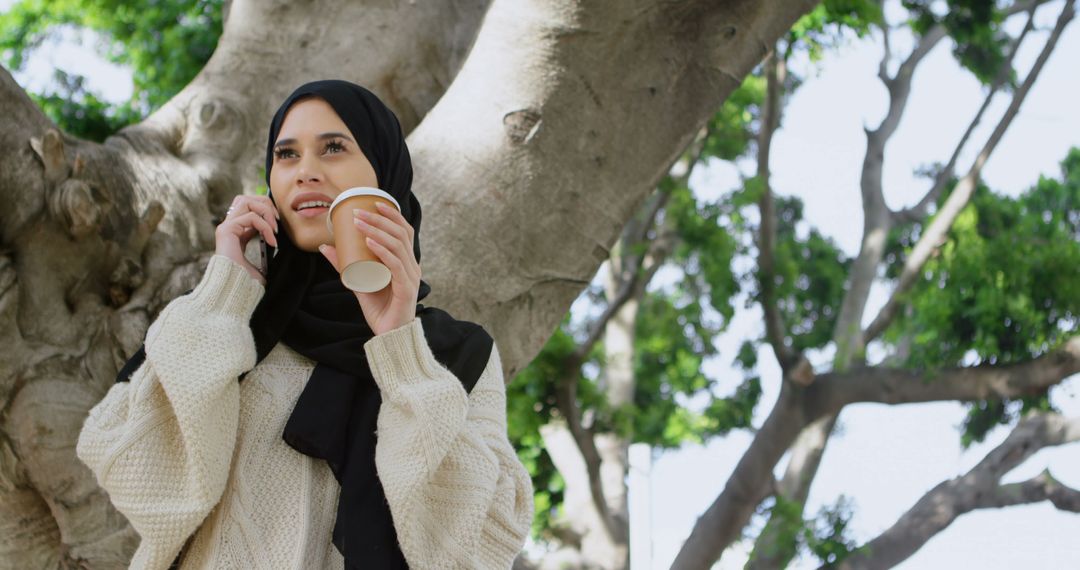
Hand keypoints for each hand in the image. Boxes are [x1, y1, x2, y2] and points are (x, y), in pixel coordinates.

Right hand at [215, 195, 278, 285]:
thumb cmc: (247, 280)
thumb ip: (266, 248)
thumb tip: (281, 242)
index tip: (278, 227)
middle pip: (245, 198)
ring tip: (275, 229)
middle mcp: (229, 227)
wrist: (235, 290)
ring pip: (246, 200)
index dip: (266, 211)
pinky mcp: (226, 230)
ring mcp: (226, 227)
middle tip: (277, 222)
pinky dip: (265, 226)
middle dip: (265, 204)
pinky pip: (251, 217)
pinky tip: (272, 240)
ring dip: (265, 211)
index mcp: (237, 232)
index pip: (249, 208)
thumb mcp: (262, 261)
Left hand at [318, 202, 419, 335]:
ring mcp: (411, 278)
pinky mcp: (406, 289)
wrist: (388, 336)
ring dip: (377, 230)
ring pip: (398, 246)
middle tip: (359, 211)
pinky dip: (383, 250)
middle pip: (401, 234)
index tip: (375, 202)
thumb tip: (325, 246)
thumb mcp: (358, 281)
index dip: (392, 215)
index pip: (404, 232)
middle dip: (380, 219)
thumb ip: (345, 265)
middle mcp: (412, 267)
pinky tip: (370, 242)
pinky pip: (396, 265)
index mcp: (405, 263)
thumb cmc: (378, 309)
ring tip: (359, 222)